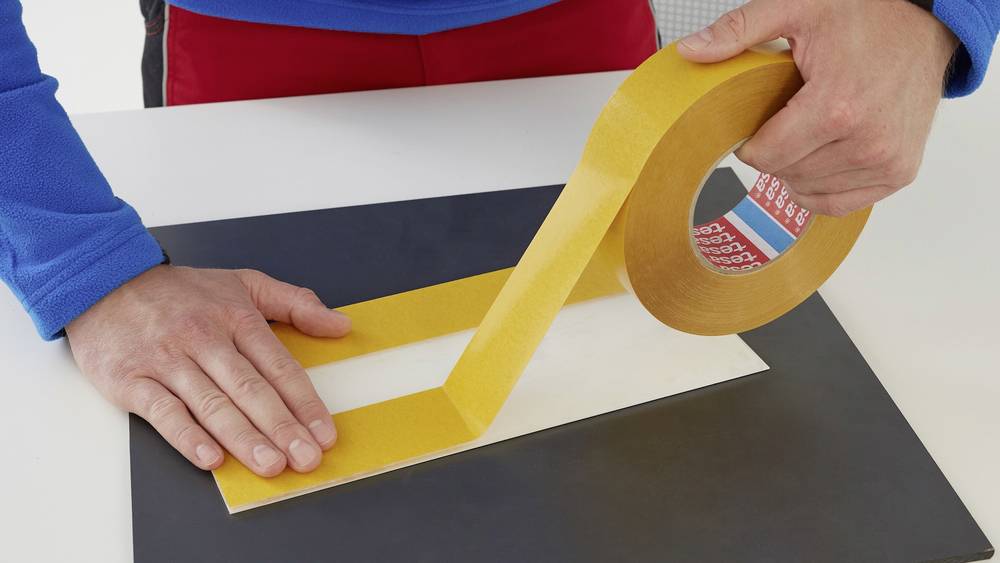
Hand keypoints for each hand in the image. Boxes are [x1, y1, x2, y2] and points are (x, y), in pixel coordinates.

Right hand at [66, 265, 350, 475]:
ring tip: (271, 464)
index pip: (279, 366)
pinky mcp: (132, 380)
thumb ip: (295, 303)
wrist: (103, 282)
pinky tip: (210, 457)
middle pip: (251, 389)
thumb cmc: (180, 291)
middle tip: (306, 458)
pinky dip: (187, 436)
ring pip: (212, 404)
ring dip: (244, 438)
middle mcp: (205, 339)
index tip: (324, 433)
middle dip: (282, 427)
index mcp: (236, 318)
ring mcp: (168, 361)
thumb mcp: (243, 283)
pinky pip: (163, 412)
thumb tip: (339, 325)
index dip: (305, 402)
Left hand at [677, 0, 958, 215]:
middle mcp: (867, 141)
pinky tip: (821, 157)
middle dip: (775, 150)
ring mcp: (887, 161)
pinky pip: (838, 204)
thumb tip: (692, 50)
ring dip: (797, 169)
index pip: (766, 157)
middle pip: (785, 174)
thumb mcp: (797, 7)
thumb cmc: (867, 17)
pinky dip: (820, 187)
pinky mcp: (899, 172)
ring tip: (810, 131)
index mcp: (838, 107)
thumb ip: (740, 30)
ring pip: (807, 191)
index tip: (757, 124)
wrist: (924, 26)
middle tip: (788, 118)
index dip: (750, 142)